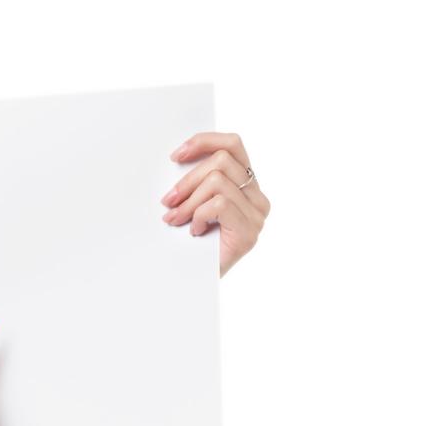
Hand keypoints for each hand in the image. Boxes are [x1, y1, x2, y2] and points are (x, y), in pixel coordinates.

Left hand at [160, 131, 269, 276]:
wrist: (195, 283)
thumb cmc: (192, 243)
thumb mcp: (194, 203)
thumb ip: (198, 180)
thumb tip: (178, 156)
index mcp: (247, 186)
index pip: (233, 145)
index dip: (204, 142)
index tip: (176, 156)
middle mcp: (258, 198)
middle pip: (222, 162)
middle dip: (187, 180)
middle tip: (167, 202)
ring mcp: (257, 216)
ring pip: (218, 182)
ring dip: (188, 201)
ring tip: (175, 220)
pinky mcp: (249, 233)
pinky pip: (219, 204)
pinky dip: (198, 215)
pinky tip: (194, 231)